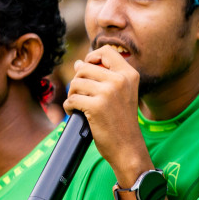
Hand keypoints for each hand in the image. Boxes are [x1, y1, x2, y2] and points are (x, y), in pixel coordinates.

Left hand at [64, 47, 151, 183]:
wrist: (128, 148)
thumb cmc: (122, 122)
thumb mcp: (121, 94)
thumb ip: (104, 77)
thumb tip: (78, 63)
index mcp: (129, 74)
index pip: (105, 51)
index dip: (91, 57)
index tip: (87, 70)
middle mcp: (120, 80)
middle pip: (85, 67)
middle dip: (78, 80)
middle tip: (81, 95)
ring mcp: (108, 92)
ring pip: (76, 83)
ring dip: (72, 94)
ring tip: (78, 104)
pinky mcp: (96, 106)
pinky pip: (72, 99)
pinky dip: (69, 107)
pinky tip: (75, 113)